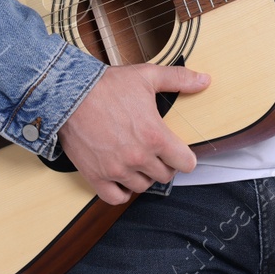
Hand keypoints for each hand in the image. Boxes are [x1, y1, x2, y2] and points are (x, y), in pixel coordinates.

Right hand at [58, 64, 210, 204]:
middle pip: (165, 176)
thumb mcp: (147, 76)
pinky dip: (121, 192)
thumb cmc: (107, 85)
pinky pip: (115, 198)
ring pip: (142, 187)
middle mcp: (138, 157)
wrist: (69, 94)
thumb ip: (179, 79)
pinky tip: (122, 179)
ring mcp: (117, 169)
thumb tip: (205, 80)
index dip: (185, 157)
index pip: (185, 163)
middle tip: (155, 152)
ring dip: (143, 176)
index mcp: (155, 136)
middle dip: (164, 165)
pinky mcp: (96, 176)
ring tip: (137, 160)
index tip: (178, 152)